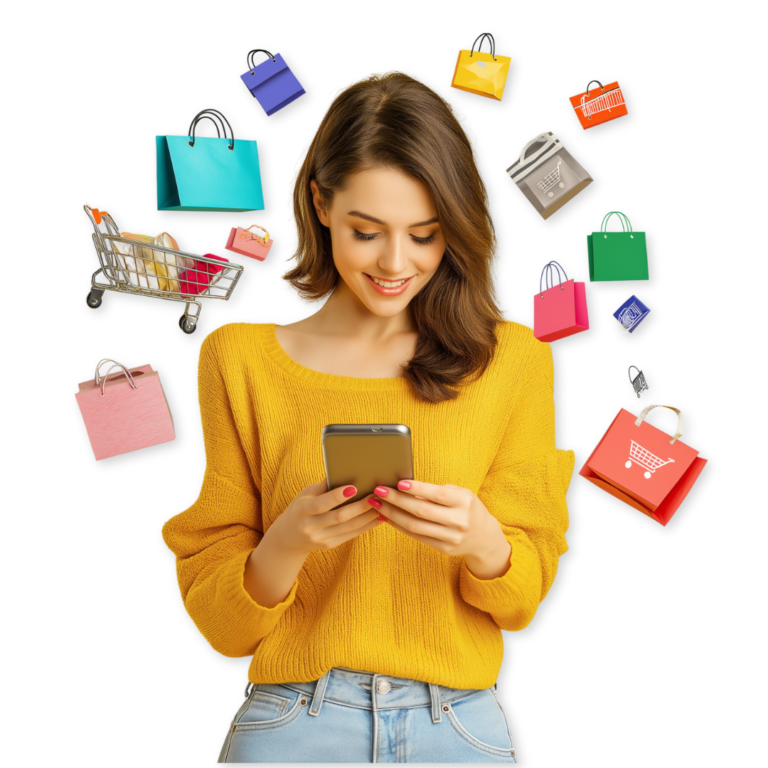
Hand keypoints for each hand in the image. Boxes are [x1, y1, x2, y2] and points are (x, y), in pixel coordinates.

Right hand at [267, 478, 383, 557]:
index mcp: (302, 510)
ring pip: (349, 527)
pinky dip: (367, 526)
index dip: (337, 496)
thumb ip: (323, 485)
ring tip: (382, 505)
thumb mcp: (305, 494)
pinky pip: (352, 535)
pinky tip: (378, 517)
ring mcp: (320, 538)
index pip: (321, 504)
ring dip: (368, 516)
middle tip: (375, 495)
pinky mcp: (330, 545)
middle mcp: (310, 526)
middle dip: (360, 506)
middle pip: (339, 517)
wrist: (288, 538)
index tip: (354, 487)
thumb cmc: (300, 509)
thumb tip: (342, 468)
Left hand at [368, 480, 502, 560]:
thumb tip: (405, 486)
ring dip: (392, 514)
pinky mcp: (444, 549)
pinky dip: (399, 526)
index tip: (398, 483)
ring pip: (415, 525)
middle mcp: (459, 520)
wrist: (484, 537)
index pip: (437, 495)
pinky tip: (387, 517)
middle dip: (396, 500)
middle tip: (378, 491)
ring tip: (377, 504)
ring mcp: (451, 537)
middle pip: (421, 511)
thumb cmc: (467, 508)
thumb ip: (438, 492)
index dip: (417, 489)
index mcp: (464, 502)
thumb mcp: (461, 494)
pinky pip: (416, 536)